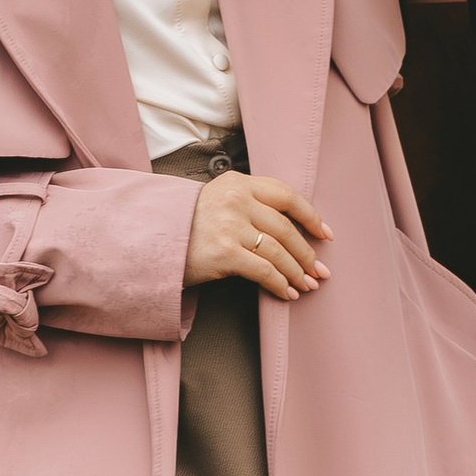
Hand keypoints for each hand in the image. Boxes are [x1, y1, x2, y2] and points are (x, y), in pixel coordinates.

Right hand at [185, 169, 329, 298]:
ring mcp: (231, 226)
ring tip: (307, 285)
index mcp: (238, 183)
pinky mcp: (226, 253)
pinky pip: (264, 271)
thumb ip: (250, 202)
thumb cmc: (187, 223)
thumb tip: (293, 228)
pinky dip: (280, 284)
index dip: (310, 216)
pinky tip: (288, 292)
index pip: (286, 196)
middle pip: (286, 228)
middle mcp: (237, 200)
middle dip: (307, 253)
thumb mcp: (218, 198)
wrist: (151, 239)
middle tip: (320, 271)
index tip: (324, 234)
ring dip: (297, 272)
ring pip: (279, 251)